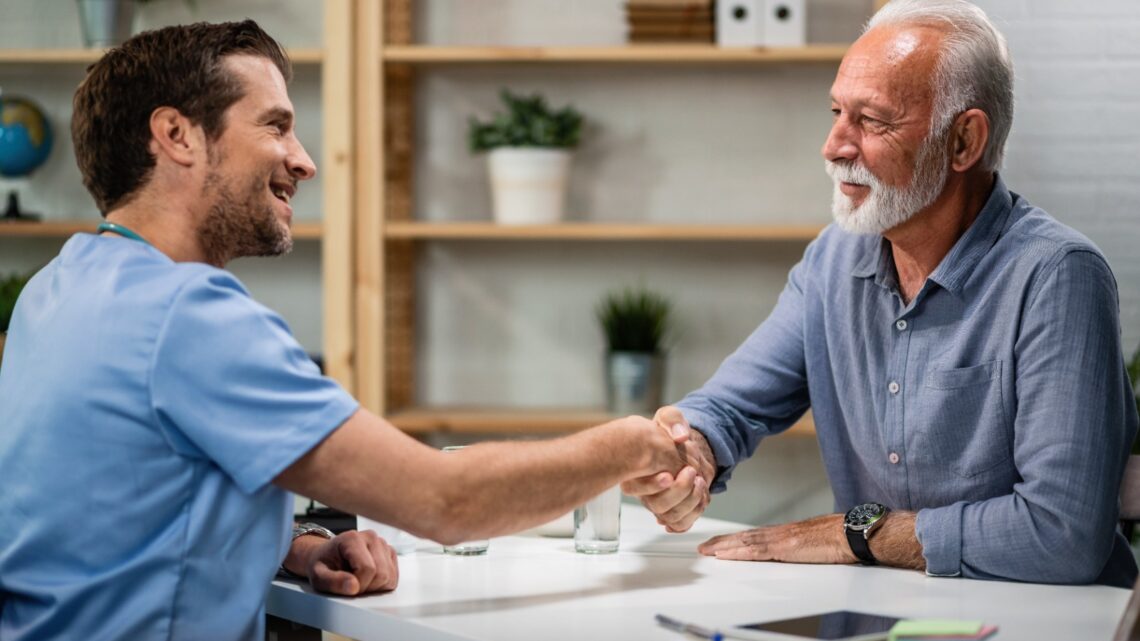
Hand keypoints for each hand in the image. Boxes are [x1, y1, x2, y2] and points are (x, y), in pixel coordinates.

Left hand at [296, 529, 398, 595]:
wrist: (327, 556)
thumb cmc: (323, 565)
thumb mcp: (318, 576)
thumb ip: (333, 581)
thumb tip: (353, 587)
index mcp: (352, 538)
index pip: (367, 569)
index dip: (358, 585)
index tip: (346, 586)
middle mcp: (371, 537)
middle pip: (382, 574)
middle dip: (367, 587)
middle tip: (352, 585)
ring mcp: (382, 544)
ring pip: (390, 577)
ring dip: (374, 586)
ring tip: (359, 580)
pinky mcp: (389, 553)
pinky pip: (394, 577)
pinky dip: (382, 584)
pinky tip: (368, 579)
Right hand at [621, 406, 715, 532]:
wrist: (685, 449)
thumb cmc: (670, 434)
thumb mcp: (669, 417)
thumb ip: (673, 420)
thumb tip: (680, 436)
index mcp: (635, 471)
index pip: (633, 487)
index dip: (651, 485)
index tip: (669, 474)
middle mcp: (644, 491)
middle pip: (656, 505)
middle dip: (679, 491)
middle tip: (691, 472)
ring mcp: (658, 503)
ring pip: (671, 516)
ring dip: (690, 501)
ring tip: (700, 482)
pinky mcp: (673, 510)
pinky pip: (681, 524)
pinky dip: (694, 513)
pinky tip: (702, 496)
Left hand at [697, 513, 855, 563]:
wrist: (851, 534)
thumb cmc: (838, 538)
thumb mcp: (813, 542)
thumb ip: (798, 547)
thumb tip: (792, 553)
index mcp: (785, 533)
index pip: (753, 535)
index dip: (734, 539)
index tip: (719, 543)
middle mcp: (779, 533)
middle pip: (744, 536)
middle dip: (722, 542)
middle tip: (704, 547)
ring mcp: (781, 539)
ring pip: (745, 542)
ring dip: (724, 547)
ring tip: (708, 551)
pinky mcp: (786, 547)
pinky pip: (756, 550)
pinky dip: (738, 552)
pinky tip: (725, 555)